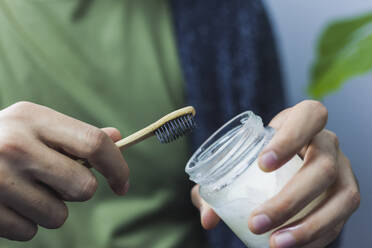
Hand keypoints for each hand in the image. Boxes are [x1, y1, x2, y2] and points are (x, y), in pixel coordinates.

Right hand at [0, 102, 128, 240]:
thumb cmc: (3, 139)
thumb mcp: (35, 125)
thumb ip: (76, 135)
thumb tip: (117, 138)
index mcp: (33, 118)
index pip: (94, 144)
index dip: (118, 167)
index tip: (122, 184)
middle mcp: (15, 146)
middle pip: (83, 187)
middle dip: (79, 190)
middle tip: (58, 180)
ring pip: (58, 216)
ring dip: (50, 208)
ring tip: (26, 189)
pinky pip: (29, 232)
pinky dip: (26, 222)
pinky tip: (8, 202)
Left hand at [191, 100, 359, 247]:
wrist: (286, 162)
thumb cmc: (259, 155)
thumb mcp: (240, 158)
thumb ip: (219, 184)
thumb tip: (208, 218)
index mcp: (302, 121)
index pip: (308, 117)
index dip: (290, 138)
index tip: (262, 165)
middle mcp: (327, 143)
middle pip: (322, 167)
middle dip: (289, 199)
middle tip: (257, 222)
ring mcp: (343, 169)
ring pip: (342, 197)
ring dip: (308, 226)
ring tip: (276, 243)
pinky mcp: (346, 195)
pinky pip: (341, 219)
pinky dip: (316, 237)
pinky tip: (291, 246)